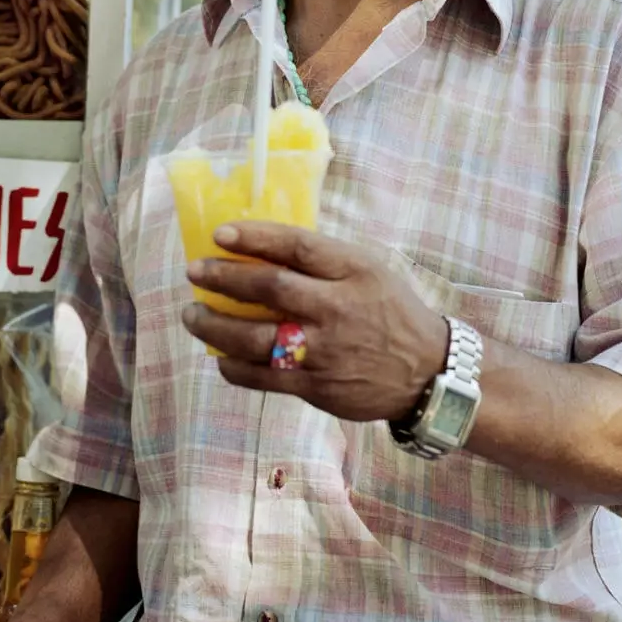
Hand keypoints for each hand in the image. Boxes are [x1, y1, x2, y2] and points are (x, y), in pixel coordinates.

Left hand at [181, 221, 448, 420]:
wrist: (428, 373)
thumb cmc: (391, 312)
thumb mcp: (370, 271)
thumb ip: (325, 260)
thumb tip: (264, 246)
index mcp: (353, 271)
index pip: (296, 246)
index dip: (255, 237)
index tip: (220, 234)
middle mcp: (337, 308)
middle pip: (269, 288)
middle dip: (223, 277)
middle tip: (194, 272)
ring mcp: (324, 351)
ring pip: (255, 338)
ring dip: (215, 326)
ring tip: (193, 315)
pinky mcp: (316, 387)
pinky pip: (262, 377)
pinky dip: (233, 366)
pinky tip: (219, 355)